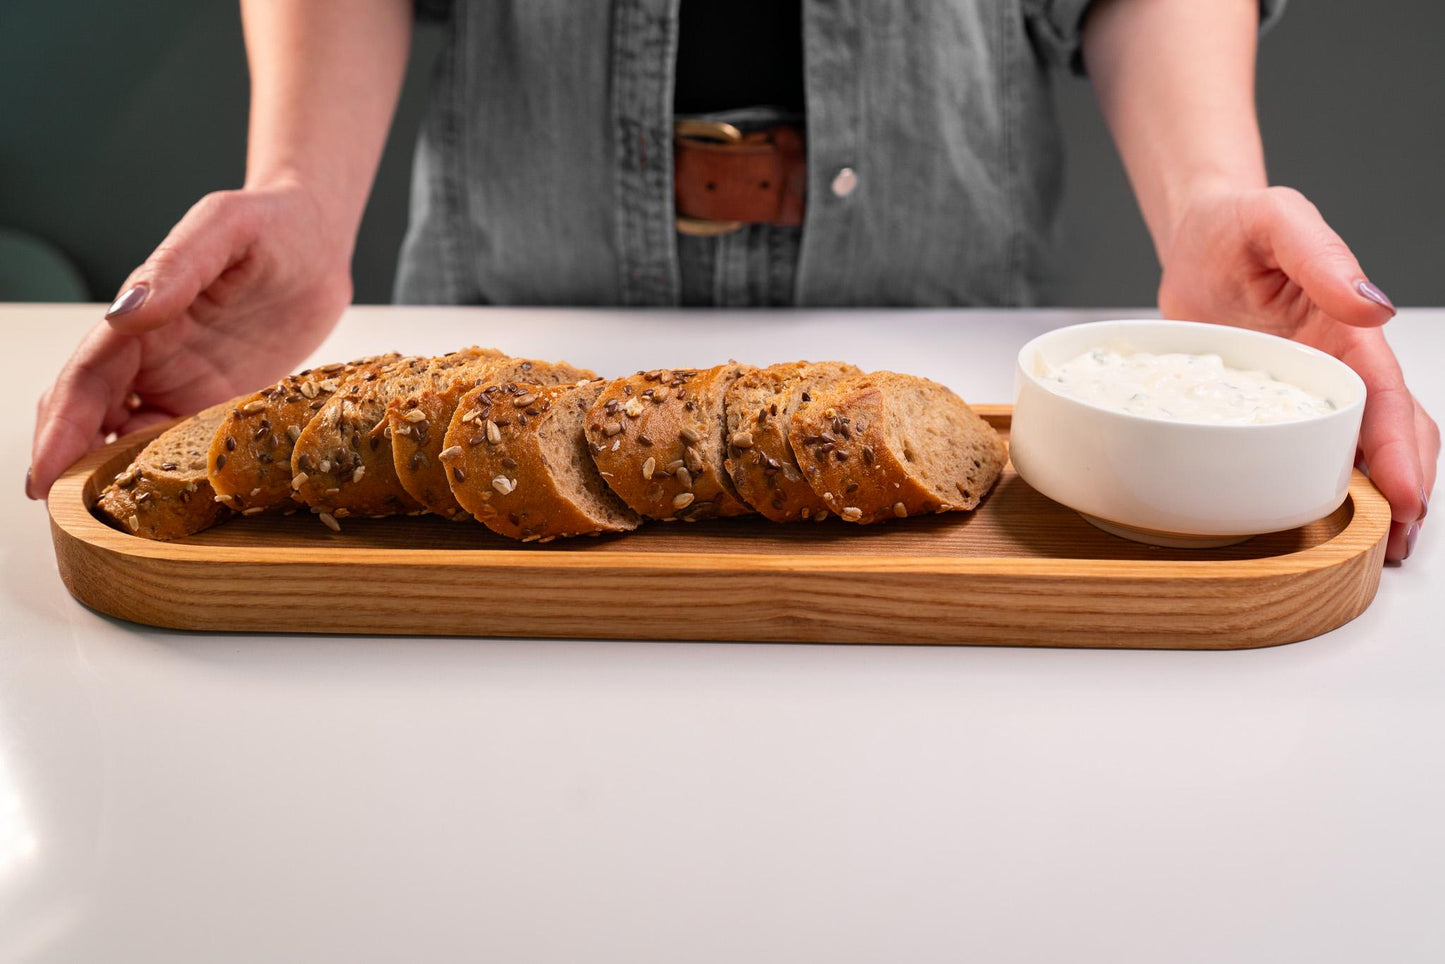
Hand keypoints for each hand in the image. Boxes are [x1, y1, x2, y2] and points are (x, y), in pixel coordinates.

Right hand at [27, 182, 353, 499]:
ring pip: (136, 440)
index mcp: (140, 320)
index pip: (84, 382)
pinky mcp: (225, 403)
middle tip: (73, 521)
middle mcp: (153, 358)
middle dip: (74, 467)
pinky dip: (176, 475)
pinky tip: (177, 506)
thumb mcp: (225, 227)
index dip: (60, 430)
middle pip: (95, 420)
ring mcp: (187, 384)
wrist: (318, 244)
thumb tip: (127, 310)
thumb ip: (178, 265)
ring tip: (118, 526)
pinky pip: (191, 446)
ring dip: (122, 479)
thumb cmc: (270, 224)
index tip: (42, 478)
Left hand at [1158, 185, 1437, 561]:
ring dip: (1367, 499)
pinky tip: (1307, 520)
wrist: (1198, 236)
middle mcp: (1334, 367)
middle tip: (1394, 545)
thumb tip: (1370, 304)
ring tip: (1371, 551)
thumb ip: (1320, 254)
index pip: (1386, 399)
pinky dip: (1309, 484)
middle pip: (1387, 436)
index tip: (1407, 496)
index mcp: (1347, 331)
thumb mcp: (1276, 220)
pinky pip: (1291, 450)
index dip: (1400, 451)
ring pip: (1349, 451)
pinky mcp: (1263, 406)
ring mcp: (1302, 390)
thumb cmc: (1239, 224)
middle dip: (1402, 490)